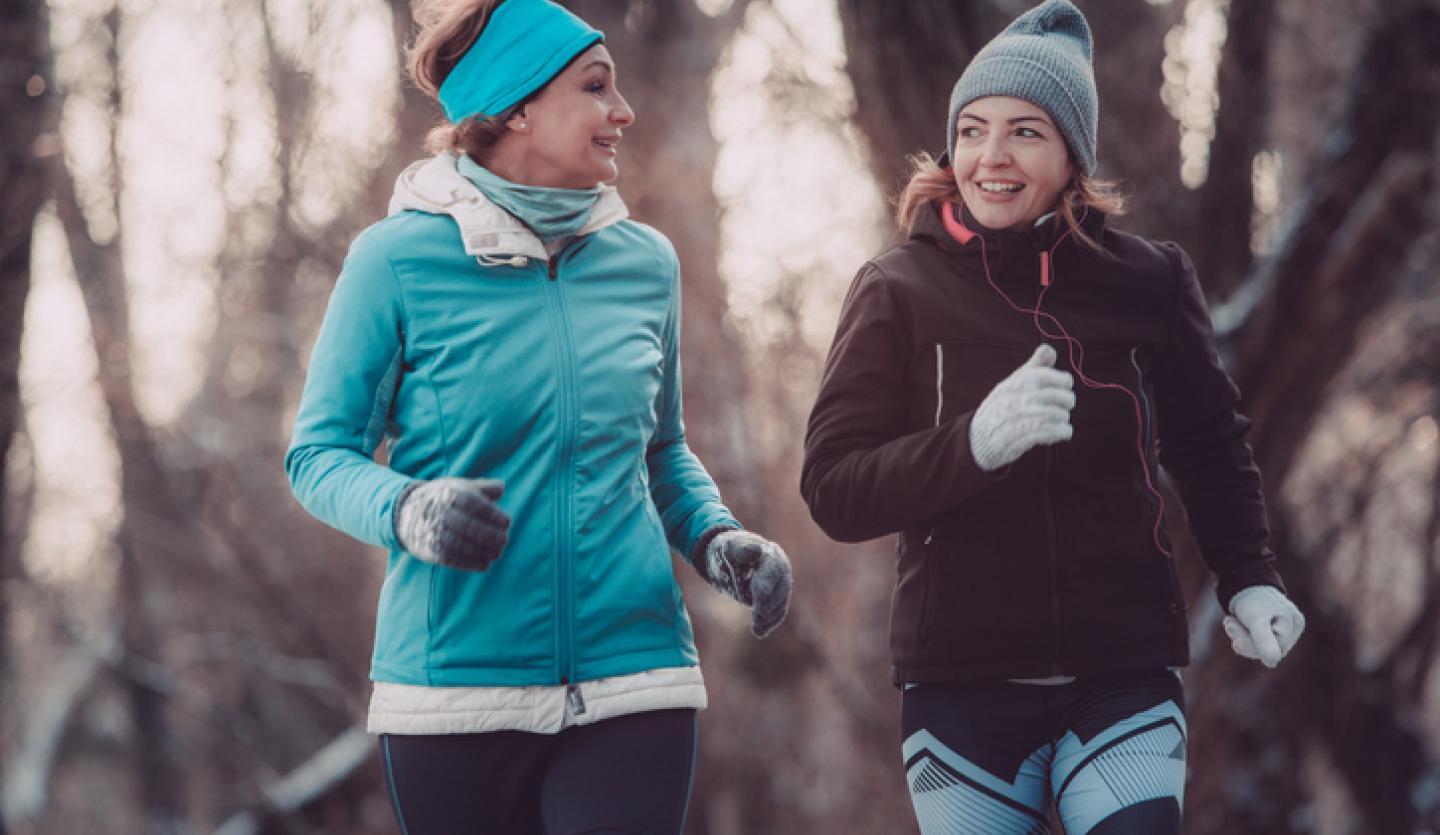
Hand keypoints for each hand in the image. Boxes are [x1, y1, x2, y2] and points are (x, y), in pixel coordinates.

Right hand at [393, 478, 509, 570]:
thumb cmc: (443, 498)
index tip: (506, 522)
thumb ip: (483, 487)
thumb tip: (502, 488)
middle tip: (504, 540)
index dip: (493, 515)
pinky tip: (484, 563)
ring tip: (496, 553)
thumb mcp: (460, 486)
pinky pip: (451, 559)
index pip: (475, 505)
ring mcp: (433, 532)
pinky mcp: (430, 550)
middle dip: (491, 536)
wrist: (407, 512)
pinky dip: (470, 563)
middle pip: (470, 527)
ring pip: (461, 545)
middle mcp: (441, 513)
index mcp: (451, 494)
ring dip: (483, 551)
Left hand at [700, 530, 791, 637]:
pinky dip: (769, 624)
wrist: (728, 559)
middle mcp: (781, 571)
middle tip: (757, 618)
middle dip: (769, 605)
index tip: (758, 597)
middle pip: (781, 590)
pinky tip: (759, 632)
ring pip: (780, 604)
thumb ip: (741, 549)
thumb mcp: (729, 548)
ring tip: (757, 629)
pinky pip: (776, 613)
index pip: (773, 571)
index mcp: (772, 555)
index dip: (767, 584)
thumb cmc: (728, 551)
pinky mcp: (774, 599)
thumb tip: (757, 549)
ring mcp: (779, 586)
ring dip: (770, 618)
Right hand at [969, 344, 1075, 470]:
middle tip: (1067, 404)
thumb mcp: (1013, 383)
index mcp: (1013, 384)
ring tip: (1062, 420)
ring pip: (1054, 415)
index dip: (1061, 379)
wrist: (978, 437)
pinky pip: (1049, 433)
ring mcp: (1016, 421)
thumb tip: (1049, 349)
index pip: (1043, 376)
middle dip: (1067, 400)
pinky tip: (1062, 431)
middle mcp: (1014, 400)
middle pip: (1053, 396)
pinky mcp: (1020, 440)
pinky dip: (1062, 432)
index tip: (1066, 384)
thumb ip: (1033, 367)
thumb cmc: (1002, 407)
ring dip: (1064, 418)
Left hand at [1222, 585, 1304, 667]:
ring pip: (1258, 647)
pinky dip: (1242, 634)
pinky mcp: (1269, 628)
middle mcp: (1292, 628)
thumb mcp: (1256, 620)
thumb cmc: (1252, 599)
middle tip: (1228, 622)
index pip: (1274, 651)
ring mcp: (1281, 629)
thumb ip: (1264, 640)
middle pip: (1266, 650)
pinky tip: (1234, 622)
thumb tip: (1272, 662)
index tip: (1231, 626)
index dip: (1250, 644)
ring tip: (1230, 621)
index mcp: (1294, 624)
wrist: (1242, 581)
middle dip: (1243, 639)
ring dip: (1240, 635)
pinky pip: (1255, 640)